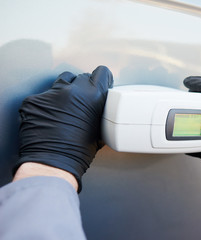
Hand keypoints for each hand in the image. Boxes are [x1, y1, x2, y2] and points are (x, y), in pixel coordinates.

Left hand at [15, 66, 112, 191]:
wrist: (52, 164)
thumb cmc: (78, 152)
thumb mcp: (100, 130)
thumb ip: (101, 112)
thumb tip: (100, 108)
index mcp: (93, 96)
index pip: (101, 72)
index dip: (102, 79)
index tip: (100, 82)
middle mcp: (73, 91)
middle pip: (80, 77)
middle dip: (83, 87)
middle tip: (81, 102)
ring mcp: (51, 94)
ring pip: (61, 83)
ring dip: (65, 92)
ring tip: (64, 108)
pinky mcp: (33, 101)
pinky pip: (43, 96)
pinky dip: (47, 105)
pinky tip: (49, 118)